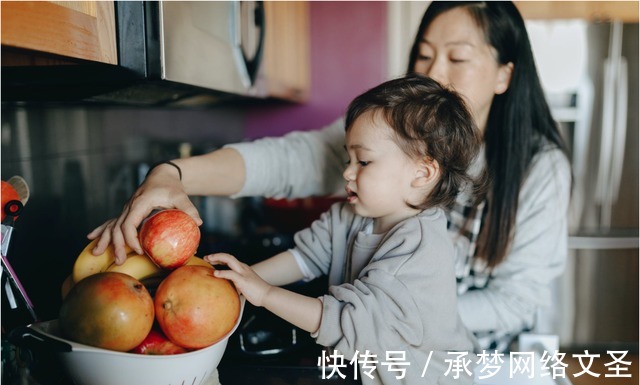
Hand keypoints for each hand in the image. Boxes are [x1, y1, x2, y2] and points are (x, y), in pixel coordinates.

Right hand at [87, 164, 201, 263]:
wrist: (162, 174)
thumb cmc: (172, 186)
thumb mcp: (181, 196)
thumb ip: (189, 209)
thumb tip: (199, 223)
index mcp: (140, 203)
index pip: (129, 223)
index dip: (131, 238)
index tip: (138, 250)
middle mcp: (130, 206)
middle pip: (118, 227)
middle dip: (116, 245)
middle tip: (120, 261)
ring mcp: (127, 208)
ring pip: (111, 225)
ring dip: (105, 240)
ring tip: (97, 253)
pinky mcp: (127, 211)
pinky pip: (112, 222)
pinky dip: (102, 230)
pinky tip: (91, 237)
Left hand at [205, 253, 272, 307]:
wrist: (267, 295)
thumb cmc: (256, 292)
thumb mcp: (244, 285)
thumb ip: (236, 284)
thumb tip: (227, 289)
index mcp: (243, 269)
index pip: (230, 259)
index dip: (219, 258)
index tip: (210, 260)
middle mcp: (243, 268)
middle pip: (228, 256)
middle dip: (216, 255)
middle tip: (206, 257)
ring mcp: (243, 273)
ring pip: (229, 260)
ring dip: (217, 258)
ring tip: (208, 259)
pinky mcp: (243, 280)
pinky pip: (231, 274)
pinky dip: (222, 272)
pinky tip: (215, 273)